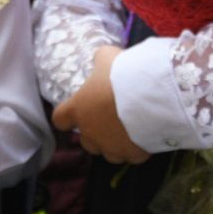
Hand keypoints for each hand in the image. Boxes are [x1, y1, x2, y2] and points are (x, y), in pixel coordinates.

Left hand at [53, 46, 150, 164]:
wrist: (152, 95)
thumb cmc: (123, 75)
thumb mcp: (108, 58)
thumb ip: (101, 60)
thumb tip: (101, 59)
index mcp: (79, 110)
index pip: (60, 119)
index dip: (67, 116)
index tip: (76, 110)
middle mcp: (91, 133)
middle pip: (86, 142)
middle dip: (95, 133)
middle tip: (110, 118)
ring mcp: (112, 147)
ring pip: (109, 153)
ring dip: (115, 144)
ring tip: (130, 130)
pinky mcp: (133, 154)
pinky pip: (133, 155)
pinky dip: (138, 148)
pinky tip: (147, 135)